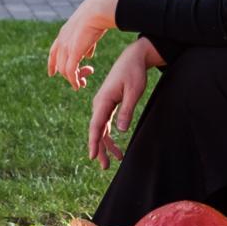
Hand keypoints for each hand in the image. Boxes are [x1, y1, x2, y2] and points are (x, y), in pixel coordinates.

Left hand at [46, 0, 119, 89]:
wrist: (98, 10)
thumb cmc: (97, 17)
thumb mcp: (89, 32)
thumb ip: (87, 45)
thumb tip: (88, 55)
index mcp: (63, 34)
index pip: (53, 52)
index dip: (52, 64)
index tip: (52, 73)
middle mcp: (61, 41)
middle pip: (59, 64)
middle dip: (68, 76)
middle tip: (81, 82)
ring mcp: (66, 46)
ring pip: (64, 70)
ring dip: (74, 79)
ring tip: (82, 84)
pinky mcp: (73, 52)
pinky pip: (70, 71)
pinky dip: (74, 80)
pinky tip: (78, 85)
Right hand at [88, 41, 151, 167]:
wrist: (132, 58)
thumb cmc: (134, 73)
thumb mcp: (134, 92)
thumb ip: (127, 110)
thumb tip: (121, 131)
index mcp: (103, 100)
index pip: (96, 125)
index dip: (93, 141)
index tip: (92, 156)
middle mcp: (99, 103)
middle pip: (96, 130)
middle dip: (99, 148)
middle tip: (105, 166)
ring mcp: (103, 104)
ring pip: (101, 128)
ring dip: (106, 144)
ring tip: (115, 160)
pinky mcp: (108, 104)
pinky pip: (106, 123)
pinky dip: (109, 135)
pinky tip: (116, 146)